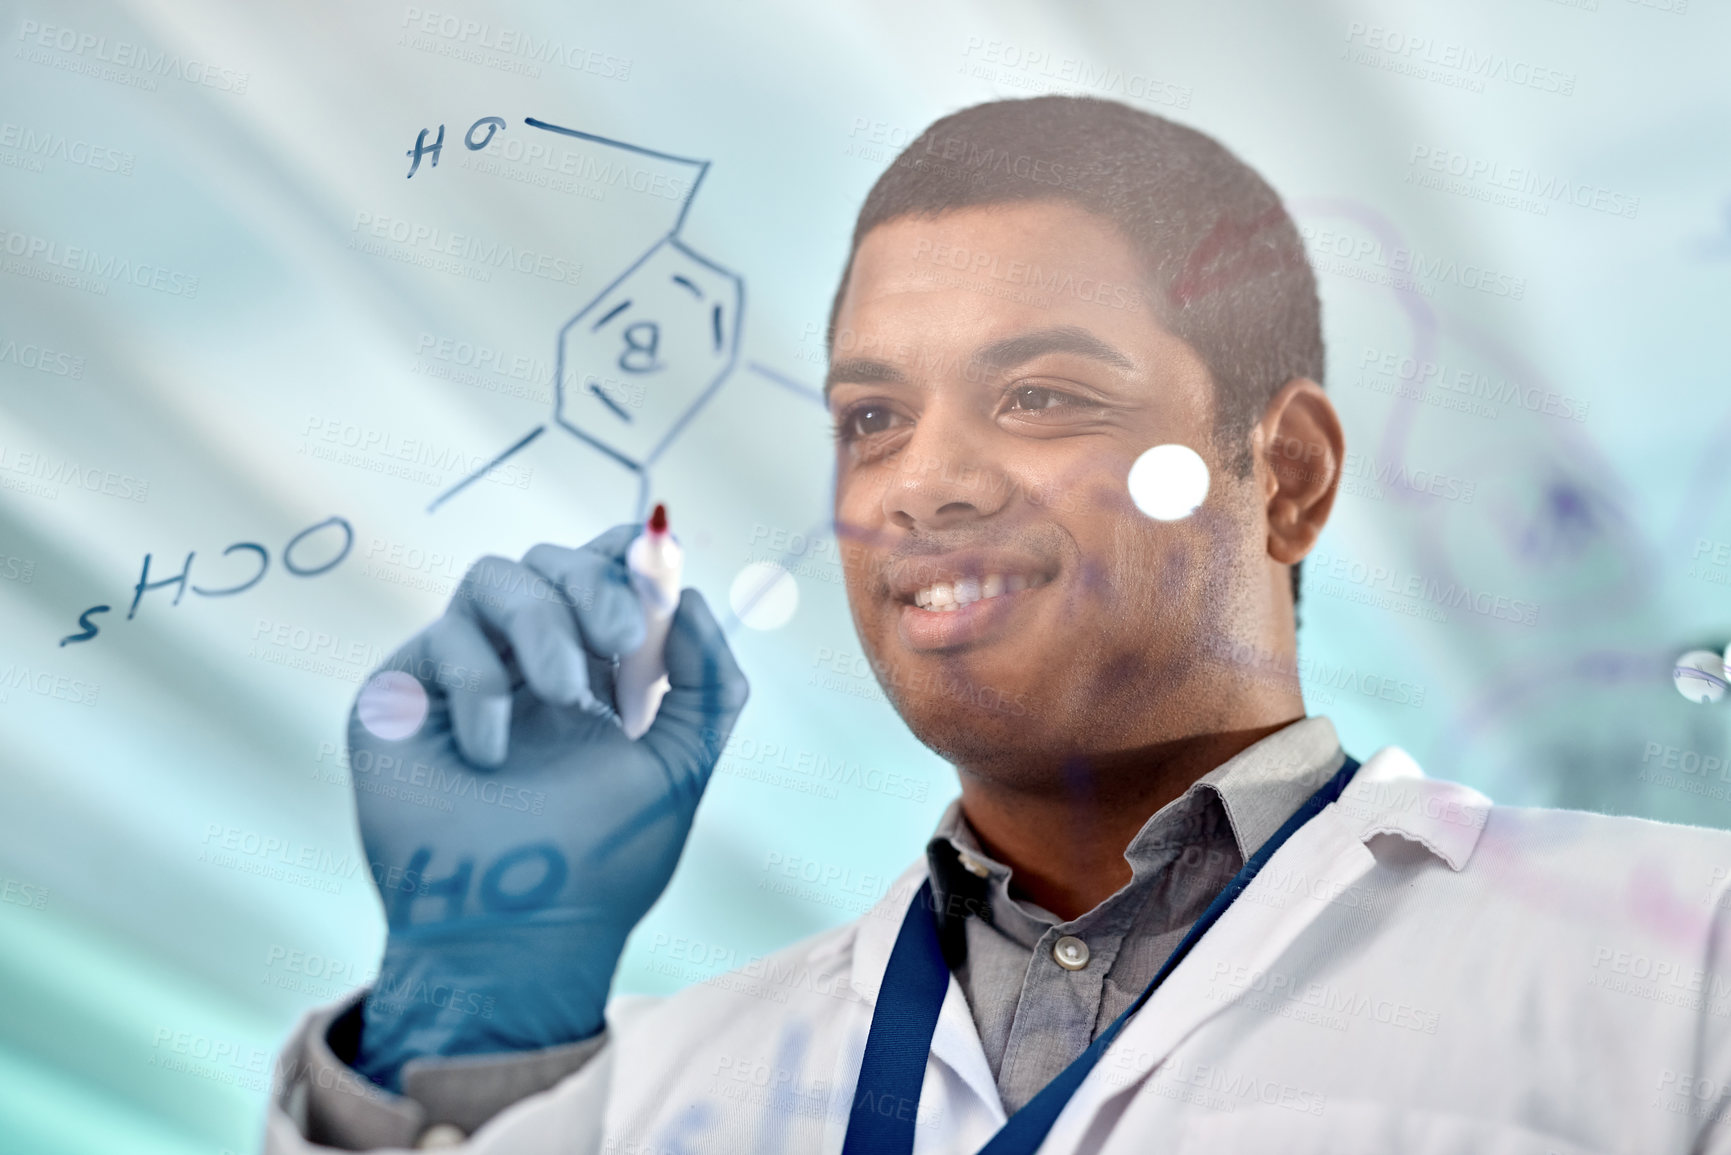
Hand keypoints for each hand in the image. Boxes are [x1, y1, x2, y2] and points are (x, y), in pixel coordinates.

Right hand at [345, 525, 747, 1090]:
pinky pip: (442, 638)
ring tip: (564, 694)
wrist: (518, 937)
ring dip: (544, 624)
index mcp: (593, 672)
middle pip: (551, 561)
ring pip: (494, 579)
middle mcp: (523, 664)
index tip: (657, 576)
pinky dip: (480, 687)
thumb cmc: (600, 863)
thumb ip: (707, 683)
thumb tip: (695, 598)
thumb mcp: (680, 766)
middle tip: (622, 640)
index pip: (604, 573)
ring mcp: (461, 675)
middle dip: (595, 587)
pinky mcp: (400, 697)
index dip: (627, 558)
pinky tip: (493, 757)